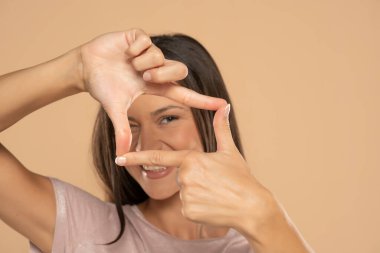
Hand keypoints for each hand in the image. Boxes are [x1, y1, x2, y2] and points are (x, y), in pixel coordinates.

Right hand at [79, 29, 225, 154]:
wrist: (85, 68)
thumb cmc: (103, 87)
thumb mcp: (115, 109)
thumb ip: (122, 131)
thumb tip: (121, 157)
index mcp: (156, 87)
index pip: (185, 94)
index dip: (203, 100)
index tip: (222, 105)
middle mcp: (157, 69)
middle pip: (179, 70)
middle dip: (162, 74)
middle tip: (144, 78)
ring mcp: (149, 53)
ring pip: (160, 55)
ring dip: (142, 63)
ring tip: (129, 65)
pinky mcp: (138, 37)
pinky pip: (145, 41)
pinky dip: (133, 49)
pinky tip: (124, 53)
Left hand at [118, 104, 273, 231]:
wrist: (251, 207)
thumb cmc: (241, 178)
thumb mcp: (230, 152)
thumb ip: (221, 128)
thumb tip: (224, 106)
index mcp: (191, 159)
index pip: (159, 157)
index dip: (136, 157)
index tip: (118, 158)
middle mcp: (185, 177)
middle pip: (180, 176)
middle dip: (194, 178)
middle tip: (214, 182)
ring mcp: (185, 195)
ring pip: (184, 192)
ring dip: (197, 193)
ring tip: (215, 193)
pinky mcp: (187, 212)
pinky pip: (187, 207)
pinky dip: (197, 207)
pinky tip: (211, 205)